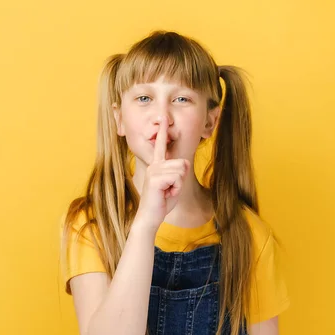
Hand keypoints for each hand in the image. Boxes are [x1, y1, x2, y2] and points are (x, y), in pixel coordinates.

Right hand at [134, 117, 189, 231]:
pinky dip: (176, 189)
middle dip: (181, 179)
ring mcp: (154, 171)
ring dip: (178, 185)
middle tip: (170, 189)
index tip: (163, 118)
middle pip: (183, 163)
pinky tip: (165, 194)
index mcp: (157, 165)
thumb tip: (185, 162)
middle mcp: (154, 165)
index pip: (161, 145)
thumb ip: (180, 173)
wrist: (150, 217)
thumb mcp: (174, 185)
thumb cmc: (161, 202)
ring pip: (181, 171)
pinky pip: (177, 179)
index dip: (162, 131)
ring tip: (167, 192)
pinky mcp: (155, 178)